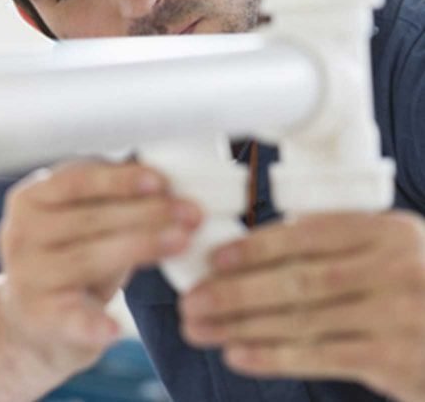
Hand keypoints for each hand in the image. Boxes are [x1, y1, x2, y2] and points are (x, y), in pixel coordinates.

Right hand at [0, 161, 201, 373]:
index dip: (119, 180)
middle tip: (190, 213)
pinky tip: (115, 327)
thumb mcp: (80, 220)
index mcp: (29, 199)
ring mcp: (27, 277)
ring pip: (87, 259)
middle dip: (145, 213)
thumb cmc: (69, 258)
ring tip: (182, 241)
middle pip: (88, 219)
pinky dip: (93, 323)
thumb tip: (167, 182)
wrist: (33, 317)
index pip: (75, 181)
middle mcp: (20, 235)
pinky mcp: (41, 317)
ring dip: (140, 248)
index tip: (160, 181)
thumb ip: (110, 199)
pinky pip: (70, 318)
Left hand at [179, 210, 424, 400]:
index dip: (254, 247)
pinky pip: (320, 356)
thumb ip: (339, 247)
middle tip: (191, 301)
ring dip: (241, 325)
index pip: (308, 234)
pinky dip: (272, 356)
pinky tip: (237, 354)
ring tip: (200, 328)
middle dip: (234, 291)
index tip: (212, 259)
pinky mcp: (396, 359)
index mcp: (389, 232)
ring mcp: (398, 315)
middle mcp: (396, 269)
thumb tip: (253, 250)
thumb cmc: (420, 292)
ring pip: (301, 319)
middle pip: (297, 279)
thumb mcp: (395, 254)